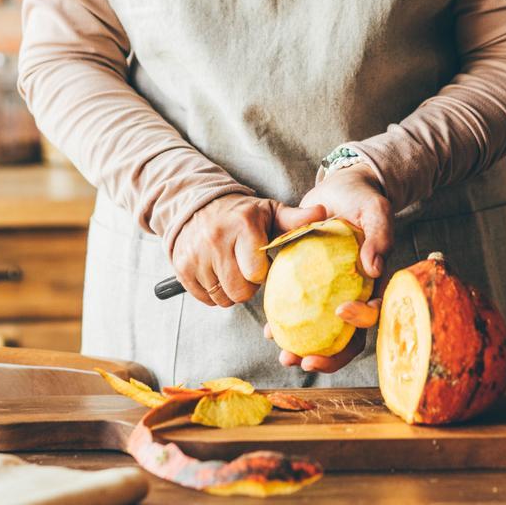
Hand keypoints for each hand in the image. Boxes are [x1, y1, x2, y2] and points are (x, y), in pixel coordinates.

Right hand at [172, 194, 325, 306]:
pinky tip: (217, 274)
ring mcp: (195, 254)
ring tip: (232, 270)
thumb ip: (296, 219)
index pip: (256, 273)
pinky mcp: (181, 267)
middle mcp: (215, 239)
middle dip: (248, 286)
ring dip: (231, 291)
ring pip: (223, 298)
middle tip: (247, 270)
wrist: (198, 206)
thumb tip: (324, 214)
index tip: (261, 263)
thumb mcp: (270, 213)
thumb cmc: (243, 215)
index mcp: (242, 226)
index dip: (262, 273)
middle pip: (240, 291)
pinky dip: (213, 293)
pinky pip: (205, 299)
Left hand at [265, 164, 393, 372]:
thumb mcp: (375, 211)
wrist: (337, 193)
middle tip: (304, 362)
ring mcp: (332, 296)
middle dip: (328, 357)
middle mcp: (356, 297)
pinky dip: (285, 325)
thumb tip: (374, 268)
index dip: (361, 321)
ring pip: (322, 334)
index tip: (341, 311)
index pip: (375, 313)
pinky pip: (300, 315)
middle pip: (348, 338)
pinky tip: (269, 331)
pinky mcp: (310, 290)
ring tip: (284, 356)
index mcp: (376, 285)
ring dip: (303, 350)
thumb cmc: (362, 200)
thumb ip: (379, 236)